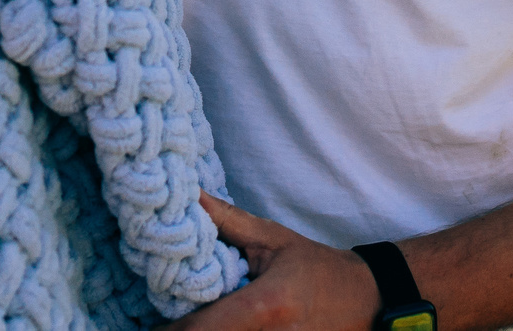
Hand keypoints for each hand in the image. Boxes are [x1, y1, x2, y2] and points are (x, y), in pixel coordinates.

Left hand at [167, 194, 380, 330]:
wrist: (366, 300)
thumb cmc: (317, 267)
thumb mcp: (272, 238)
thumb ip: (226, 221)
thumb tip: (188, 194)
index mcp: (267, 305)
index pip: (203, 328)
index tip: (146, 327)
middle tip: (158, 325)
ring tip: (181, 326)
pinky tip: (218, 327)